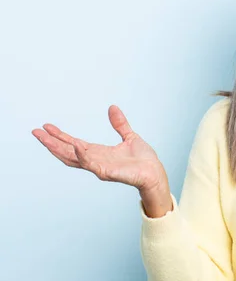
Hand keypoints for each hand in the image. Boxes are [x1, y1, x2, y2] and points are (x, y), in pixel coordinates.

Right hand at [32, 105, 167, 192]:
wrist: (155, 172)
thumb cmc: (143, 160)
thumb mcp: (130, 136)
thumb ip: (119, 124)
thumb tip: (112, 107)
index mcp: (98, 153)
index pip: (73, 144)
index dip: (60, 136)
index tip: (46, 126)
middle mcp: (95, 160)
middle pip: (67, 152)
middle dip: (51, 142)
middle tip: (36, 132)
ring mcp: (100, 167)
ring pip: (74, 158)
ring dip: (59, 149)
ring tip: (45, 138)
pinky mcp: (108, 173)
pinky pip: (92, 164)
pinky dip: (84, 156)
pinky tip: (76, 146)